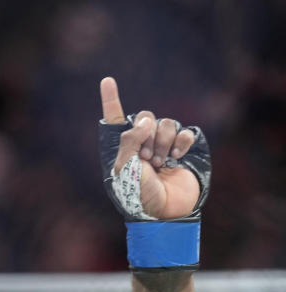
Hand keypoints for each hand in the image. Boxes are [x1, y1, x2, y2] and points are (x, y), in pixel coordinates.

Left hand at [100, 77, 199, 218]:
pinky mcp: (182, 149)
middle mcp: (141, 143)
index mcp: (121, 147)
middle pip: (145, 117)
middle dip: (147, 135)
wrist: (164, 210)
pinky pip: (184, 132)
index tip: (107, 80)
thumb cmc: (138, 193)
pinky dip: (181, 143)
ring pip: (166, 123)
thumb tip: (144, 121)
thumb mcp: (124, 167)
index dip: (111, 99)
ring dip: (163, 143)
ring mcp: (162, 145)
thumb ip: (129, 140)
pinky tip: (176, 159)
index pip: (115, 118)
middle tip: (147, 158)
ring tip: (161, 163)